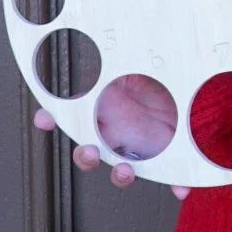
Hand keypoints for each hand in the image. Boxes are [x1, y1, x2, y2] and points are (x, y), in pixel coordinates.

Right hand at [33, 72, 189, 197]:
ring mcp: (139, 148)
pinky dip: (174, 184)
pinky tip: (180, 188)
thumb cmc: (158, 78)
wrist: (186, 88)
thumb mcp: (137, 63)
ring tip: (123, 171)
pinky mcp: (165, 156)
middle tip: (90, 151)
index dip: (53, 119)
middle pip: (90, 153)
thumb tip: (96, 43)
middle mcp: (117, 133)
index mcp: (105, 110)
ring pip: (121, 171)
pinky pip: (168, 175)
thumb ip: (115, 58)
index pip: (72, 118)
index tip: (45, 118)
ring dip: (119, 175)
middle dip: (85, 156)